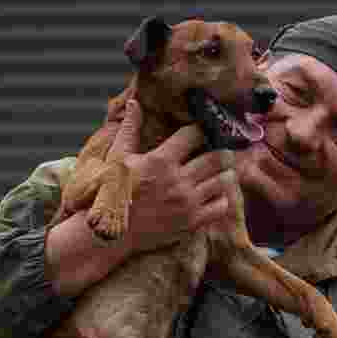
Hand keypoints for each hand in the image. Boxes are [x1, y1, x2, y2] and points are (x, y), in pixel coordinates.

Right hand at [46, 99, 239, 295]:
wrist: (111, 233)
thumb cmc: (111, 193)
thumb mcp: (117, 159)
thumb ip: (130, 130)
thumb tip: (134, 103)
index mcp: (160, 161)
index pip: (194, 135)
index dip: (201, 130)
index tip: (203, 131)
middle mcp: (177, 180)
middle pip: (217, 157)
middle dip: (223, 150)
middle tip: (222, 149)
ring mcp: (187, 202)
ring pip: (223, 180)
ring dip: (225, 173)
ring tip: (222, 170)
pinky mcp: (192, 222)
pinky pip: (221, 206)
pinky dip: (222, 198)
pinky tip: (214, 194)